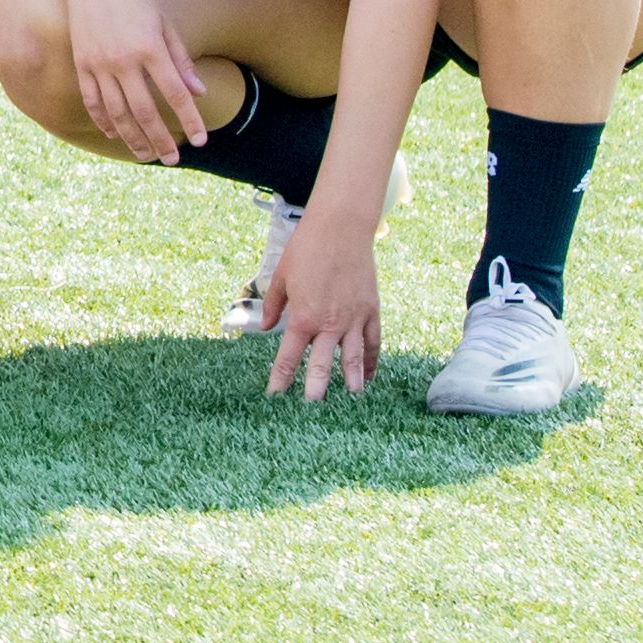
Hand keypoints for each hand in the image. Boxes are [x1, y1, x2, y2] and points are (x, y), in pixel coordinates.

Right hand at [61, 0, 213, 164]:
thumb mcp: (164, 20)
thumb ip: (180, 58)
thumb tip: (198, 92)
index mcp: (150, 47)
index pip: (176, 94)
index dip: (190, 120)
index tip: (200, 141)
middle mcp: (124, 59)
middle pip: (146, 111)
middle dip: (161, 140)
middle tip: (172, 161)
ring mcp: (99, 62)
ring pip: (117, 112)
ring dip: (133, 138)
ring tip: (145, 156)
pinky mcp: (81, 61)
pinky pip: (92, 99)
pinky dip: (103, 120)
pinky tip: (114, 133)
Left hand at [263, 183, 383, 400]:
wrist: (340, 230)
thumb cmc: (305, 250)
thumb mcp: (281, 276)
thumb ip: (274, 305)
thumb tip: (268, 328)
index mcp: (302, 317)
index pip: (289, 357)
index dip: (281, 379)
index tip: (274, 397)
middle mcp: (328, 324)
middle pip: (322, 365)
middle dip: (316, 390)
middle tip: (312, 411)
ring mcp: (353, 320)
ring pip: (354, 360)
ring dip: (351, 382)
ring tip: (351, 402)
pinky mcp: (372, 312)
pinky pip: (374, 343)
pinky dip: (372, 361)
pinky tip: (370, 376)